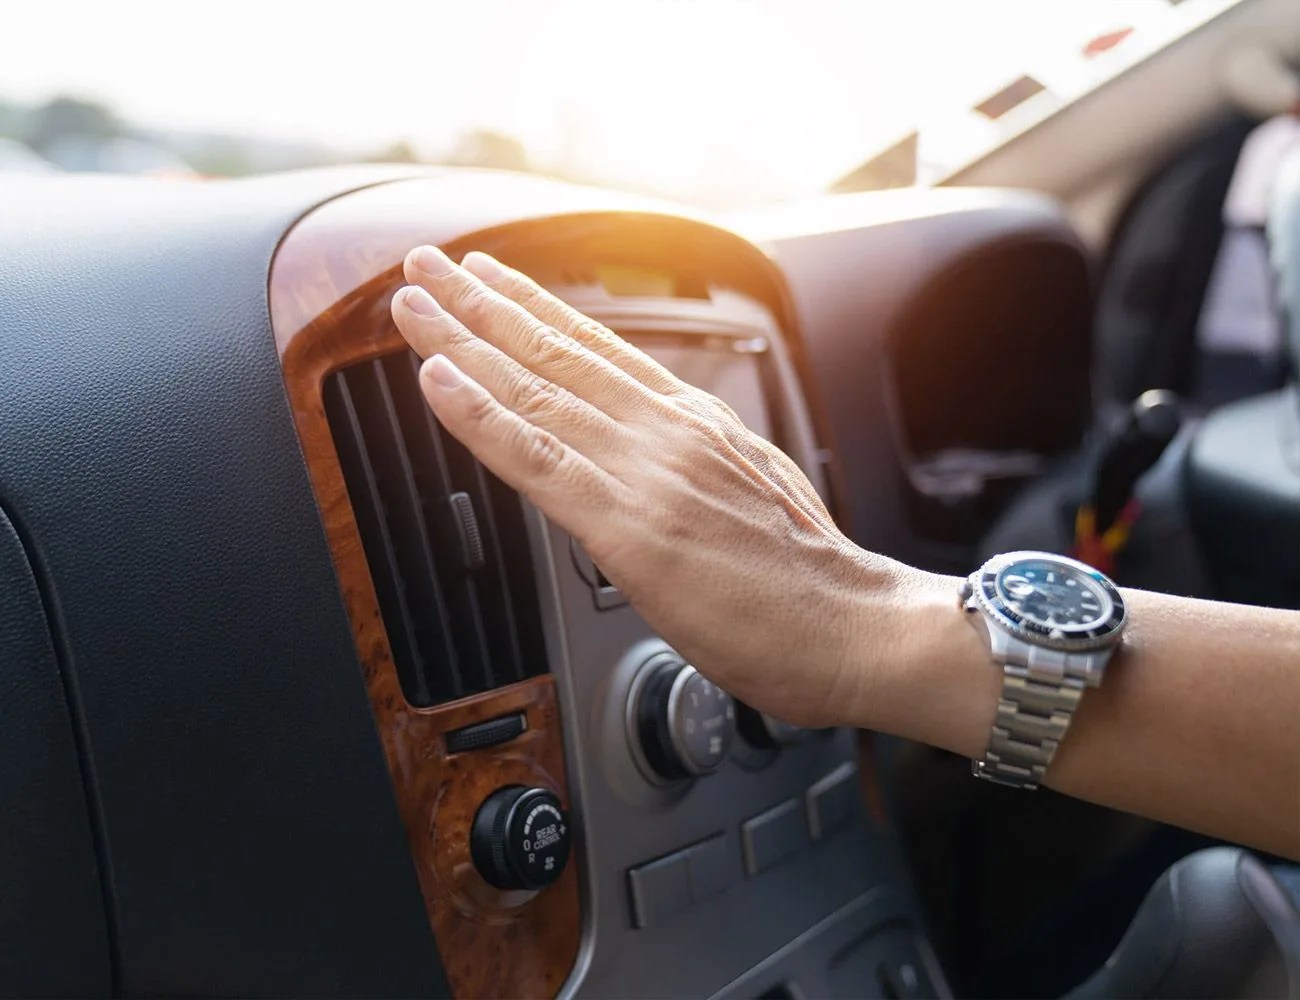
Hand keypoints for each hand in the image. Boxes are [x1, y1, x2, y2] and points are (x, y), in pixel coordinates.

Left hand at [389, 246, 914, 725]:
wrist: (855, 630)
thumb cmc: (808, 582)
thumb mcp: (753, 491)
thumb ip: (695, 467)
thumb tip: (657, 465)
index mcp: (696, 424)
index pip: (599, 350)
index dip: (536, 306)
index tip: (490, 274)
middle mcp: (667, 432)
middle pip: (556, 353)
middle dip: (481, 304)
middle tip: (425, 264)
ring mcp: (647, 474)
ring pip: (537, 392)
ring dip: (463, 343)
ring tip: (413, 303)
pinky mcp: (631, 529)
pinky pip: (538, 461)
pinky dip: (481, 417)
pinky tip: (438, 382)